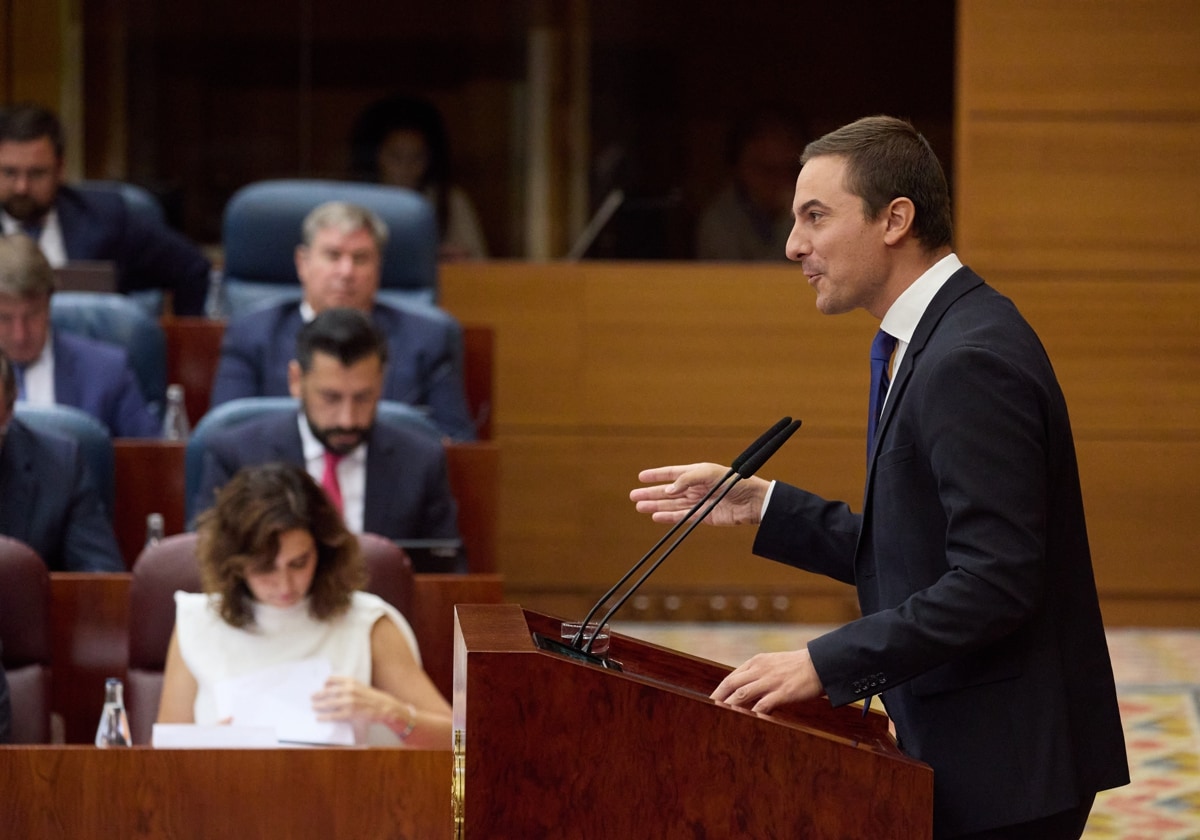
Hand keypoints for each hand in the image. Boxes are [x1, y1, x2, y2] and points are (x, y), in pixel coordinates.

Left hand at [311, 676, 396, 725]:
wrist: (383, 706)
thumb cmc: (372, 697)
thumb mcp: (360, 686)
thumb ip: (348, 686)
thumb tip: (333, 689)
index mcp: (351, 681)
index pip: (333, 679)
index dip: (325, 683)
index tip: (322, 685)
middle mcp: (349, 689)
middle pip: (328, 691)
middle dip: (318, 694)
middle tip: (312, 697)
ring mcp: (348, 701)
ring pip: (329, 703)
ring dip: (319, 705)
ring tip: (313, 707)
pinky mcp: (349, 713)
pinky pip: (333, 715)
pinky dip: (324, 716)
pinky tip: (319, 717)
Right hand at [630, 463, 769, 526]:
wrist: (753, 501)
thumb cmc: (734, 482)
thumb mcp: (708, 474)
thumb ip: (686, 480)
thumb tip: (667, 490)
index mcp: (697, 473)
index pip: (672, 473)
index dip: (656, 475)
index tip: (641, 477)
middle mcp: (696, 488)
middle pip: (668, 491)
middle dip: (651, 493)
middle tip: (634, 496)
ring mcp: (699, 502)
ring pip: (672, 504)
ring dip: (656, 505)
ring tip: (640, 507)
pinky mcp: (704, 517)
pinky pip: (682, 516)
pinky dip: (668, 516)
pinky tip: (656, 516)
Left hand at [710, 649, 823, 713]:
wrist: (821, 664)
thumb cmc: (797, 667)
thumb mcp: (773, 663)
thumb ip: (758, 674)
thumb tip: (744, 691)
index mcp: (757, 662)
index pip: (731, 677)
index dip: (719, 691)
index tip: (711, 702)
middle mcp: (760, 670)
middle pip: (732, 685)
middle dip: (719, 700)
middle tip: (710, 712)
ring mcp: (771, 681)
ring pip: (742, 695)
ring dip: (731, 707)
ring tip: (723, 718)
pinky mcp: (783, 692)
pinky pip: (763, 705)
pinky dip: (753, 714)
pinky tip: (748, 722)